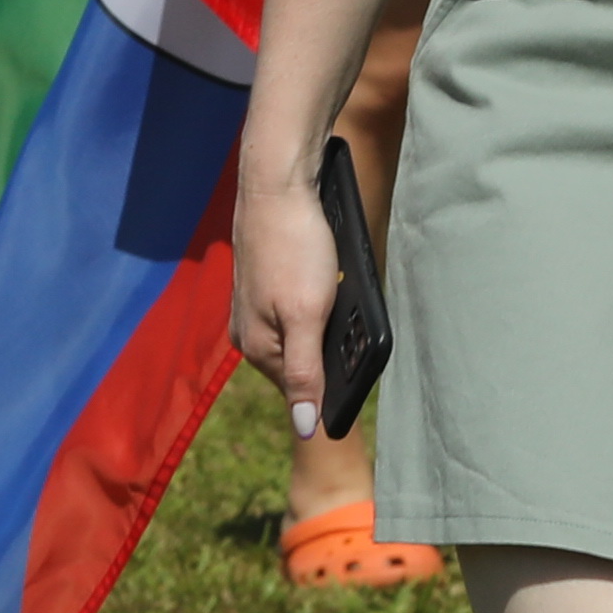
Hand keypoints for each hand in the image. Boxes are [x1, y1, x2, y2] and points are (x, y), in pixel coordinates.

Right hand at [226, 152, 342, 423]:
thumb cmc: (295, 249)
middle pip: (298, 361)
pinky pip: (297, 307)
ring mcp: (255, 305)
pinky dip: (318, 304)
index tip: (362, 376)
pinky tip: (334, 286)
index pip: (299, 388)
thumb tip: (304, 428)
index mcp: (257, 347)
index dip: (332, 385)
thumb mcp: (307, 315)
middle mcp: (250, 331)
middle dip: (329, 356)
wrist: (278, 185)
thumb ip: (304, 372)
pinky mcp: (266, 280)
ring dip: (326, 328)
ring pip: (299, 332)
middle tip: (362, 337)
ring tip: (351, 308)